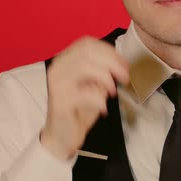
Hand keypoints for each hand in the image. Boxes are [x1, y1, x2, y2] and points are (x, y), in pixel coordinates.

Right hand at [40, 36, 128, 160]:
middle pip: (87, 52)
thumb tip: (121, 63)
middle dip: (112, 63)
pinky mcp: (60, 101)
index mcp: (64, 60)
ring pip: (85, 68)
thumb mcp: (94, 85)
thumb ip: (102, 71)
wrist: (62, 137)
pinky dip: (100, 101)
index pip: (87, 43)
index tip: (124, 65)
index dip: (109, 51)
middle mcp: (57, 68)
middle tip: (124, 78)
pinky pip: (86, 94)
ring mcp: (56, 84)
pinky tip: (103, 109)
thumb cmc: (80, 109)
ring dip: (106, 79)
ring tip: (112, 93)